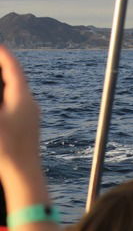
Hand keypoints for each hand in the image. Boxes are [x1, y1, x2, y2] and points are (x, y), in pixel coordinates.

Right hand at [0, 45, 40, 173]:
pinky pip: (18, 101)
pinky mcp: (29, 125)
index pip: (14, 68)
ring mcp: (32, 115)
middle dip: (3, 66)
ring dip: (5, 80)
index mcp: (22, 98)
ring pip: (18, 90)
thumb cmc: (6, 149)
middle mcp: (31, 103)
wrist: (25, 175)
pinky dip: (7, 94)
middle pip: (17, 77)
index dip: (4, 55)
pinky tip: (0, 98)